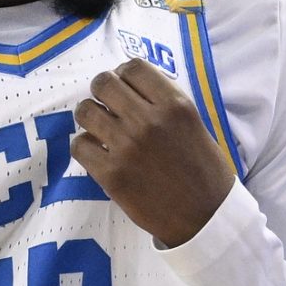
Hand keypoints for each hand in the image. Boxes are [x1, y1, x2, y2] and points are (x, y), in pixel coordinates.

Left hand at [71, 59, 235, 245]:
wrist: (206, 218)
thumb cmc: (204, 171)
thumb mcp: (195, 125)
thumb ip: (164, 103)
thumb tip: (129, 87)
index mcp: (175, 105)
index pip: (133, 67)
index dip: (124, 75)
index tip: (125, 88)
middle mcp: (149, 121)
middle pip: (103, 83)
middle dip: (102, 92)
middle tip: (108, 107)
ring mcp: (127, 147)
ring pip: (85, 111)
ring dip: (90, 118)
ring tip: (101, 130)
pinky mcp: (111, 175)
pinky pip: (79, 145)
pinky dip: (86, 147)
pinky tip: (99, 154)